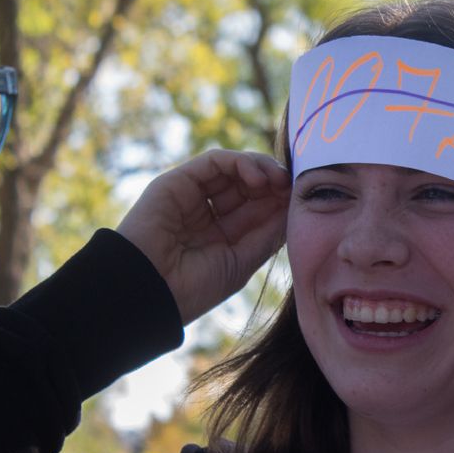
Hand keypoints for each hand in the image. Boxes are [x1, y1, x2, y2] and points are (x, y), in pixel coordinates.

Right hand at [116, 149, 289, 324]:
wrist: (150, 291)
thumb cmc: (194, 286)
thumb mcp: (242, 261)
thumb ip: (267, 234)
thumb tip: (293, 209)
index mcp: (223, 234)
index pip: (258, 207)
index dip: (281, 199)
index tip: (302, 200)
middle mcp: (208, 212)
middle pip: (249, 185)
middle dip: (275, 182)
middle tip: (294, 186)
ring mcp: (193, 195)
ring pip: (235, 169)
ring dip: (262, 169)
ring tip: (278, 181)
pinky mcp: (178, 181)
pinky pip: (216, 162)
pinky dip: (241, 163)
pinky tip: (257, 179)